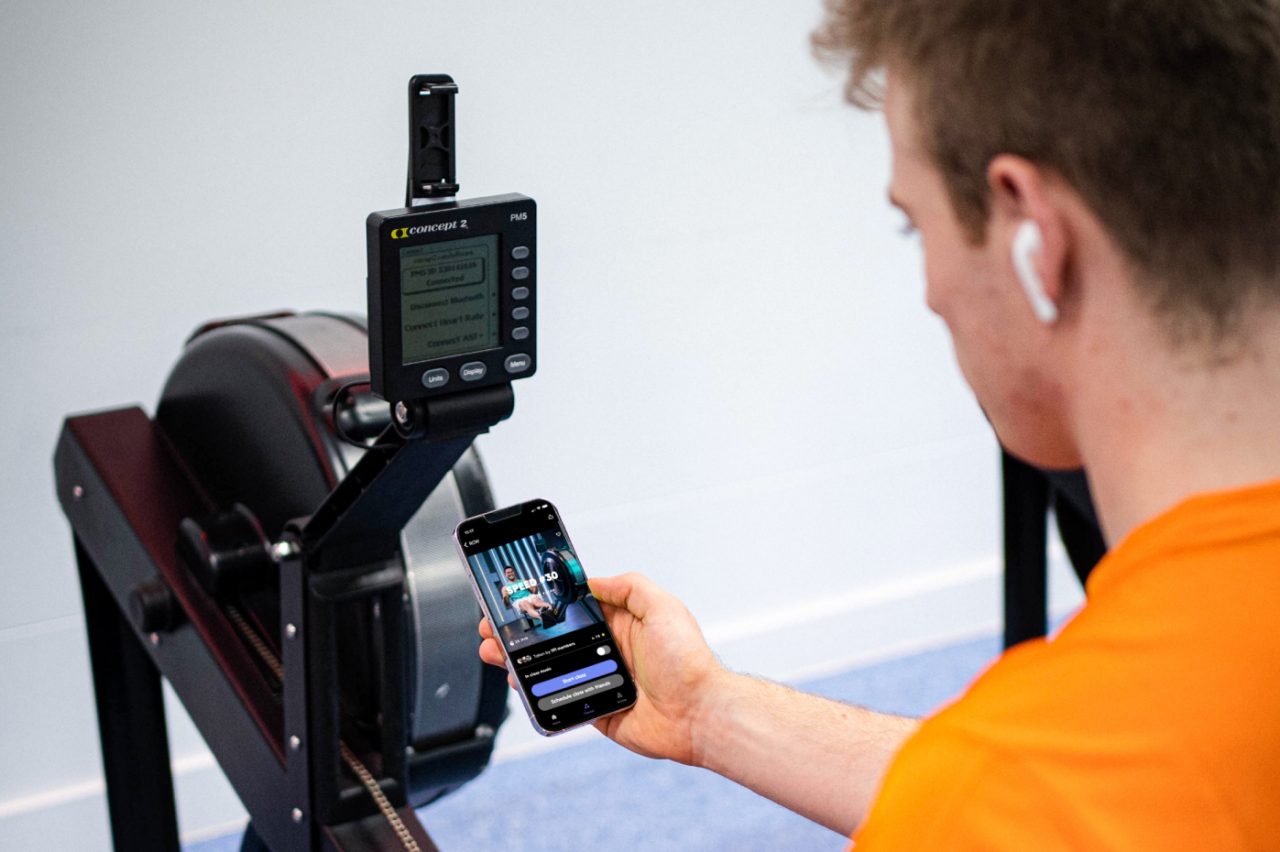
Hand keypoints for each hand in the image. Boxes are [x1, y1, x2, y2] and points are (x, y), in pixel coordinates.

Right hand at [477, 571, 724, 764]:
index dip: (546, 603)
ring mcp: (598, 680)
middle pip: (554, 639)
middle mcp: (607, 650)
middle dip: (522, 632)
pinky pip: (558, 700)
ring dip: (519, 659)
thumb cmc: (688, 661)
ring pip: (549, 669)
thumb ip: (628, 587)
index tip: (521, 596)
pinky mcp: (594, 710)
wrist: (698, 713)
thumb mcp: (662, 607)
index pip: (574, 608)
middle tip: (495, 626)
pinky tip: (518, 681)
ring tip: (495, 650)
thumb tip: (592, 579)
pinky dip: (535, 693)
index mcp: (620, 623)